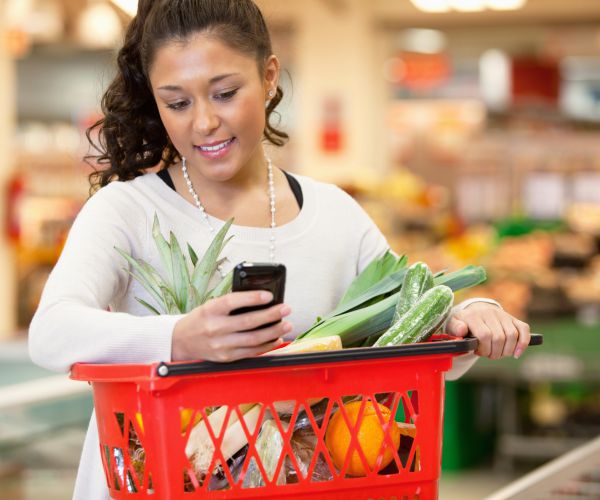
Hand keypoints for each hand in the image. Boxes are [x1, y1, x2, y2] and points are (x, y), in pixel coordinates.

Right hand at [171, 291, 292, 361]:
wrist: (181, 341)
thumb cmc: (201, 319)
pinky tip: (276, 338)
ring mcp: (221, 345)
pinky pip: (251, 352)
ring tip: (287, 324)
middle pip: (248, 322)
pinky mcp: (226, 358)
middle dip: (271, 315)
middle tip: (286, 309)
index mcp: (210, 310)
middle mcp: (215, 328)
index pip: (233, 302)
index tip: (269, 295)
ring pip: (253, 339)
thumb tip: (262, 300)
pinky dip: (267, 346)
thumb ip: (232, 304)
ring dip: (274, 331)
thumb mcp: (210, 306)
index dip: (253, 298)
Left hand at [445, 302, 529, 359]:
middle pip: (499, 337)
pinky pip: (524, 329)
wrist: (474, 311)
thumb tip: (461, 330)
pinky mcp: (513, 318)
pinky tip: (516, 353)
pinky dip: (523, 343)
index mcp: (473, 315)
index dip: (483, 349)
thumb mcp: (453, 326)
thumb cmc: (463, 323)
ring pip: (512, 335)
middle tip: (488, 354)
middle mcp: (489, 313)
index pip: (484, 335)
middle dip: (494, 352)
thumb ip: (455, 329)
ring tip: (497, 353)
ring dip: (506, 351)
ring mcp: (502, 315)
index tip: (478, 352)